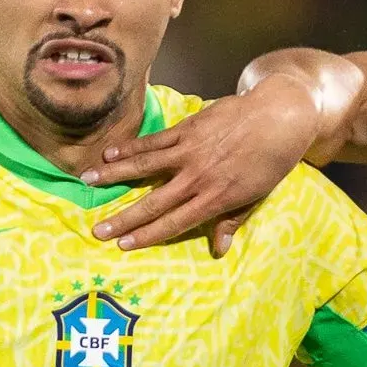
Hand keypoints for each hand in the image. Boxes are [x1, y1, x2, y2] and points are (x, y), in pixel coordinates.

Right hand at [87, 74, 322, 255]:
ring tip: (87, 182)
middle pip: (154, 202)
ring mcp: (190, 151)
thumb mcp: (257, 196)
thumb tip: (219, 250)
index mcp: (216, 198)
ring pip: (145, 166)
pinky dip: (131, 147)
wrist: (279, 116)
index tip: (123, 246)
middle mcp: (198, 177)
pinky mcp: (188, 128)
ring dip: (114, 174)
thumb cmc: (272, 160)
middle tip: (98, 230)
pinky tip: (109, 153)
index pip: (175, 222)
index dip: (148, 235)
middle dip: (124, 218)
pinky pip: (154, 140)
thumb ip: (232, 220)